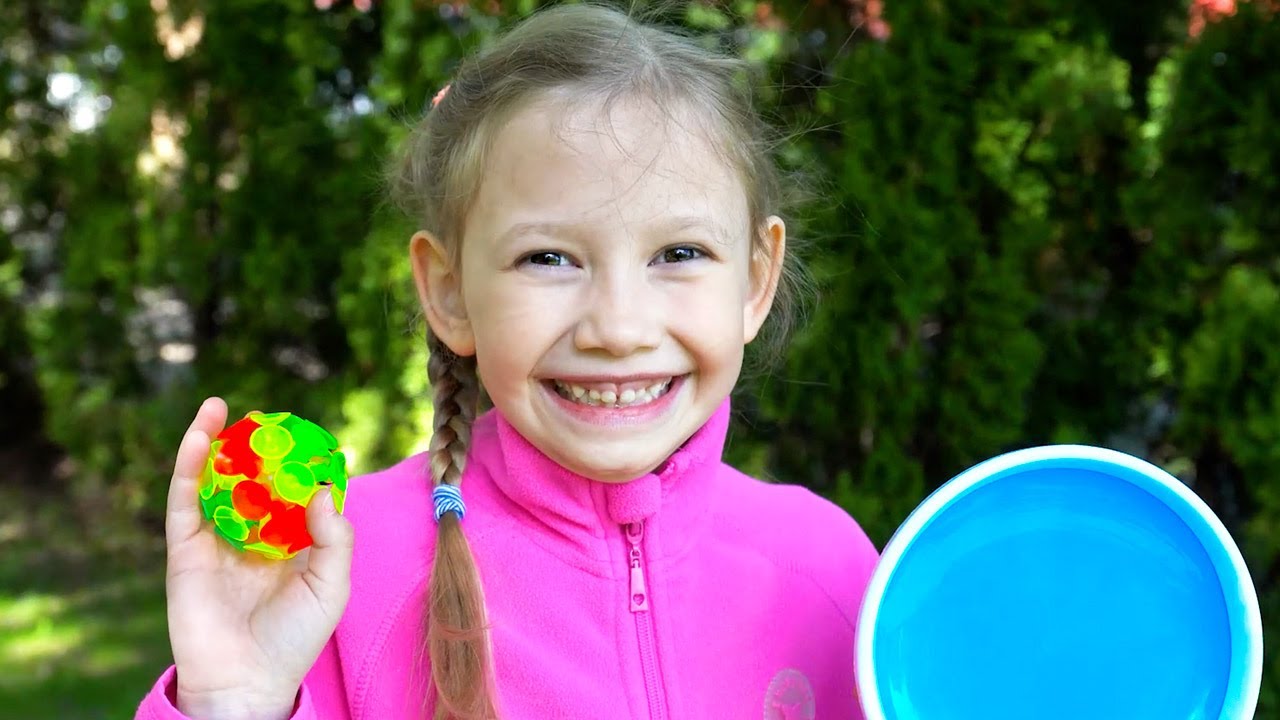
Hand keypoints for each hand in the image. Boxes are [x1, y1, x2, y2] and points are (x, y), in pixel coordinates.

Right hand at [163, 398, 353, 719]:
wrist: (246, 681)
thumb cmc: (294, 638)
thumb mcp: (332, 586)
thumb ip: (335, 538)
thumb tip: (323, 490)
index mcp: (291, 542)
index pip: (292, 492)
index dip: (297, 462)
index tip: (307, 433)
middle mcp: (252, 536)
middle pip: (250, 480)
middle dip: (254, 446)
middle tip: (263, 414)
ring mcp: (217, 540)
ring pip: (213, 482)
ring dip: (213, 443)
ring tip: (220, 406)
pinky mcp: (185, 550)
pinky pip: (184, 501)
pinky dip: (189, 466)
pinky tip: (199, 436)